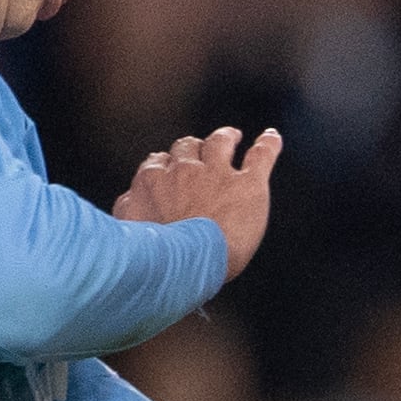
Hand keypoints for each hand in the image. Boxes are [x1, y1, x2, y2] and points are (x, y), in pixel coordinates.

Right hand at [115, 126, 282, 278]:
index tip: (168, 169)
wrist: (189, 263)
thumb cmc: (157, 254)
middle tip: (200, 151)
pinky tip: (272, 137)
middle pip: (187, 148)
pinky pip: (261, 155)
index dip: (165, 165)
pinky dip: (268, 144)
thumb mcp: (129, 229)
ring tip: (232, 136)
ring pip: (219, 143)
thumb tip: (128, 198)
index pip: (157, 163)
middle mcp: (184, 171)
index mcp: (153, 181)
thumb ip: (129, 208)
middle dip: (192, 149)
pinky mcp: (249, 185)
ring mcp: (218, 174)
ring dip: (226, 137)